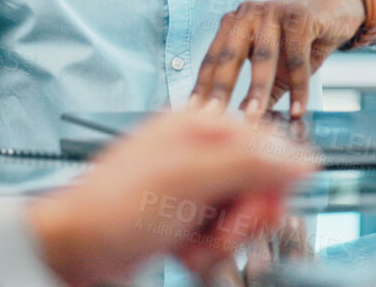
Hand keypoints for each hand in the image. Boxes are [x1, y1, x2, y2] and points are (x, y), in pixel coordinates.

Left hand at [26, 104, 318, 286]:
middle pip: (261, 183)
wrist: (72, 250)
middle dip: (244, 217)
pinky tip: (186, 250)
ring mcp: (192, 183)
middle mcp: (200, 149)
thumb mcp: (189, 180)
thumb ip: (249, 164)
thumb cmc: (111, 210)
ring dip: (225, 238)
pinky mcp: (185, 214)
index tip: (255, 209)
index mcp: (203, 125)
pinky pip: (221, 231)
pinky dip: (209, 248)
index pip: (272, 146)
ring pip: (243, 212)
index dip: (272, 184)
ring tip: (195, 244)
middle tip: (220, 232)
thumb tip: (303, 158)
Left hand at [192, 0, 375, 117]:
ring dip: (258, 90)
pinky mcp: (299, 16)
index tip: (194, 114)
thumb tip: (242, 124)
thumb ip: (260, 92)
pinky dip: (298, 86)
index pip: (213, 59)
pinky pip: (297, 57)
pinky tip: (298, 109)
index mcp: (235, 23)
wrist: (338, 13)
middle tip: (212, 117)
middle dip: (221, 89)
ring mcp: (273, 11)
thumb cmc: (302, 41)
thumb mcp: (278, 70)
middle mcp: (248, 13)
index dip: (202, 87)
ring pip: (263, 57)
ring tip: (254, 119)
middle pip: (230, 55)